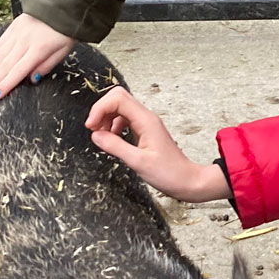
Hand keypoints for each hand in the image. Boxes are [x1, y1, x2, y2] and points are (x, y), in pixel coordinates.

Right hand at [0, 13, 75, 100]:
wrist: (60, 6)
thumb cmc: (64, 30)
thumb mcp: (63, 51)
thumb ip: (47, 65)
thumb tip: (32, 79)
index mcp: (39, 49)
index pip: (18, 71)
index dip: (5, 84)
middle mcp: (24, 41)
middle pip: (4, 65)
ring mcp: (16, 33)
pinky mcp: (12, 27)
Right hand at [85, 87, 231, 201]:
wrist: (187, 180)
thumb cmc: (169, 173)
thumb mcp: (138, 162)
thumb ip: (115, 146)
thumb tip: (96, 135)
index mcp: (146, 121)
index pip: (117, 98)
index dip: (99, 109)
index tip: (91, 127)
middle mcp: (146, 118)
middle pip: (118, 98)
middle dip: (101, 111)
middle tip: (94, 130)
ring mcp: (146, 123)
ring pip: (120, 108)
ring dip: (106, 119)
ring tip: (102, 137)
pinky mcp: (144, 131)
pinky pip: (124, 120)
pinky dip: (113, 127)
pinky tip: (112, 140)